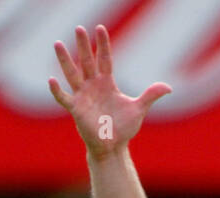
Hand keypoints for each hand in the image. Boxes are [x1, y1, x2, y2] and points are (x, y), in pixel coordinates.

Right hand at [48, 24, 170, 158]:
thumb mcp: (138, 109)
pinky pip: (64, 98)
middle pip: (87, 61)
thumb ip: (150, 95)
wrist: (113, 147)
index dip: (103, 44)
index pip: (105, 59)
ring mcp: (83, 96)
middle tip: (79, 28)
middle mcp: (93, 86)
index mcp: (107, 83)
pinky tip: (51, 80)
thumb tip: (169, 87)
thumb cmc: (124, 128)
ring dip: (65, 60)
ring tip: (58, 43)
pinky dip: (57, 90)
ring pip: (72, 74)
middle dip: (84, 45)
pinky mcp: (76, 109)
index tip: (100, 28)